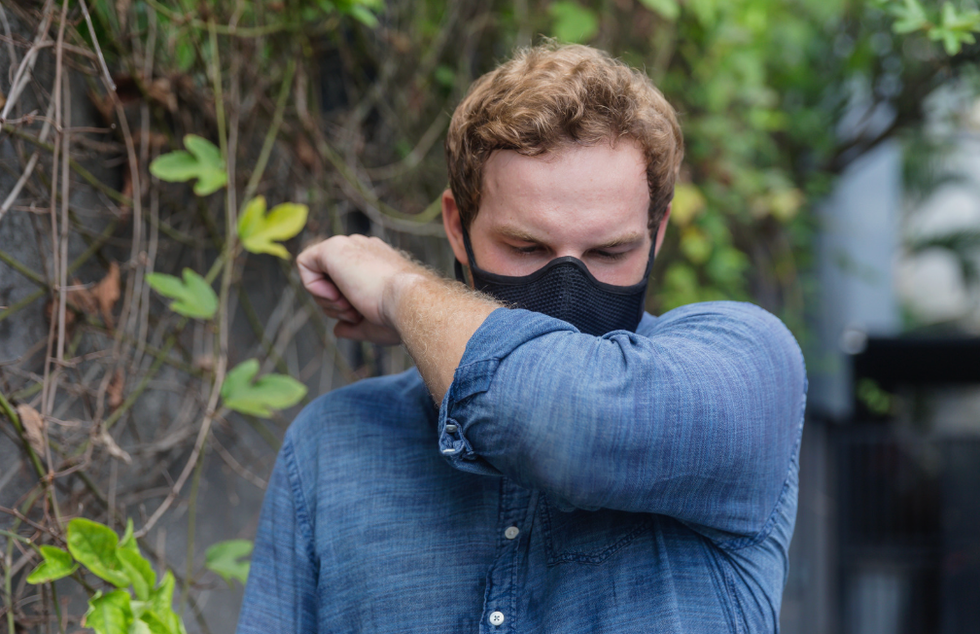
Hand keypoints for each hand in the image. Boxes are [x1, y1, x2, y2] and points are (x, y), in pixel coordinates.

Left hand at [296, 235, 422, 344]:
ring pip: (318, 274)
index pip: (346, 281)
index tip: (359, 316)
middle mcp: (363, 250)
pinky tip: (334, 295)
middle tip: (352, 313)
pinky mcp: (333, 247)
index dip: (344, 304)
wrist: (408, 304)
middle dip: (333, 304)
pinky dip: (312, 286)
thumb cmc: (397, 316)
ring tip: (349, 307)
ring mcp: (349, 246)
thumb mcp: (372, 325)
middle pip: (329, 278)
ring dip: (326, 301)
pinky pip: (305, 263)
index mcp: (376, 262)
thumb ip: (353, 326)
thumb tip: (339, 330)